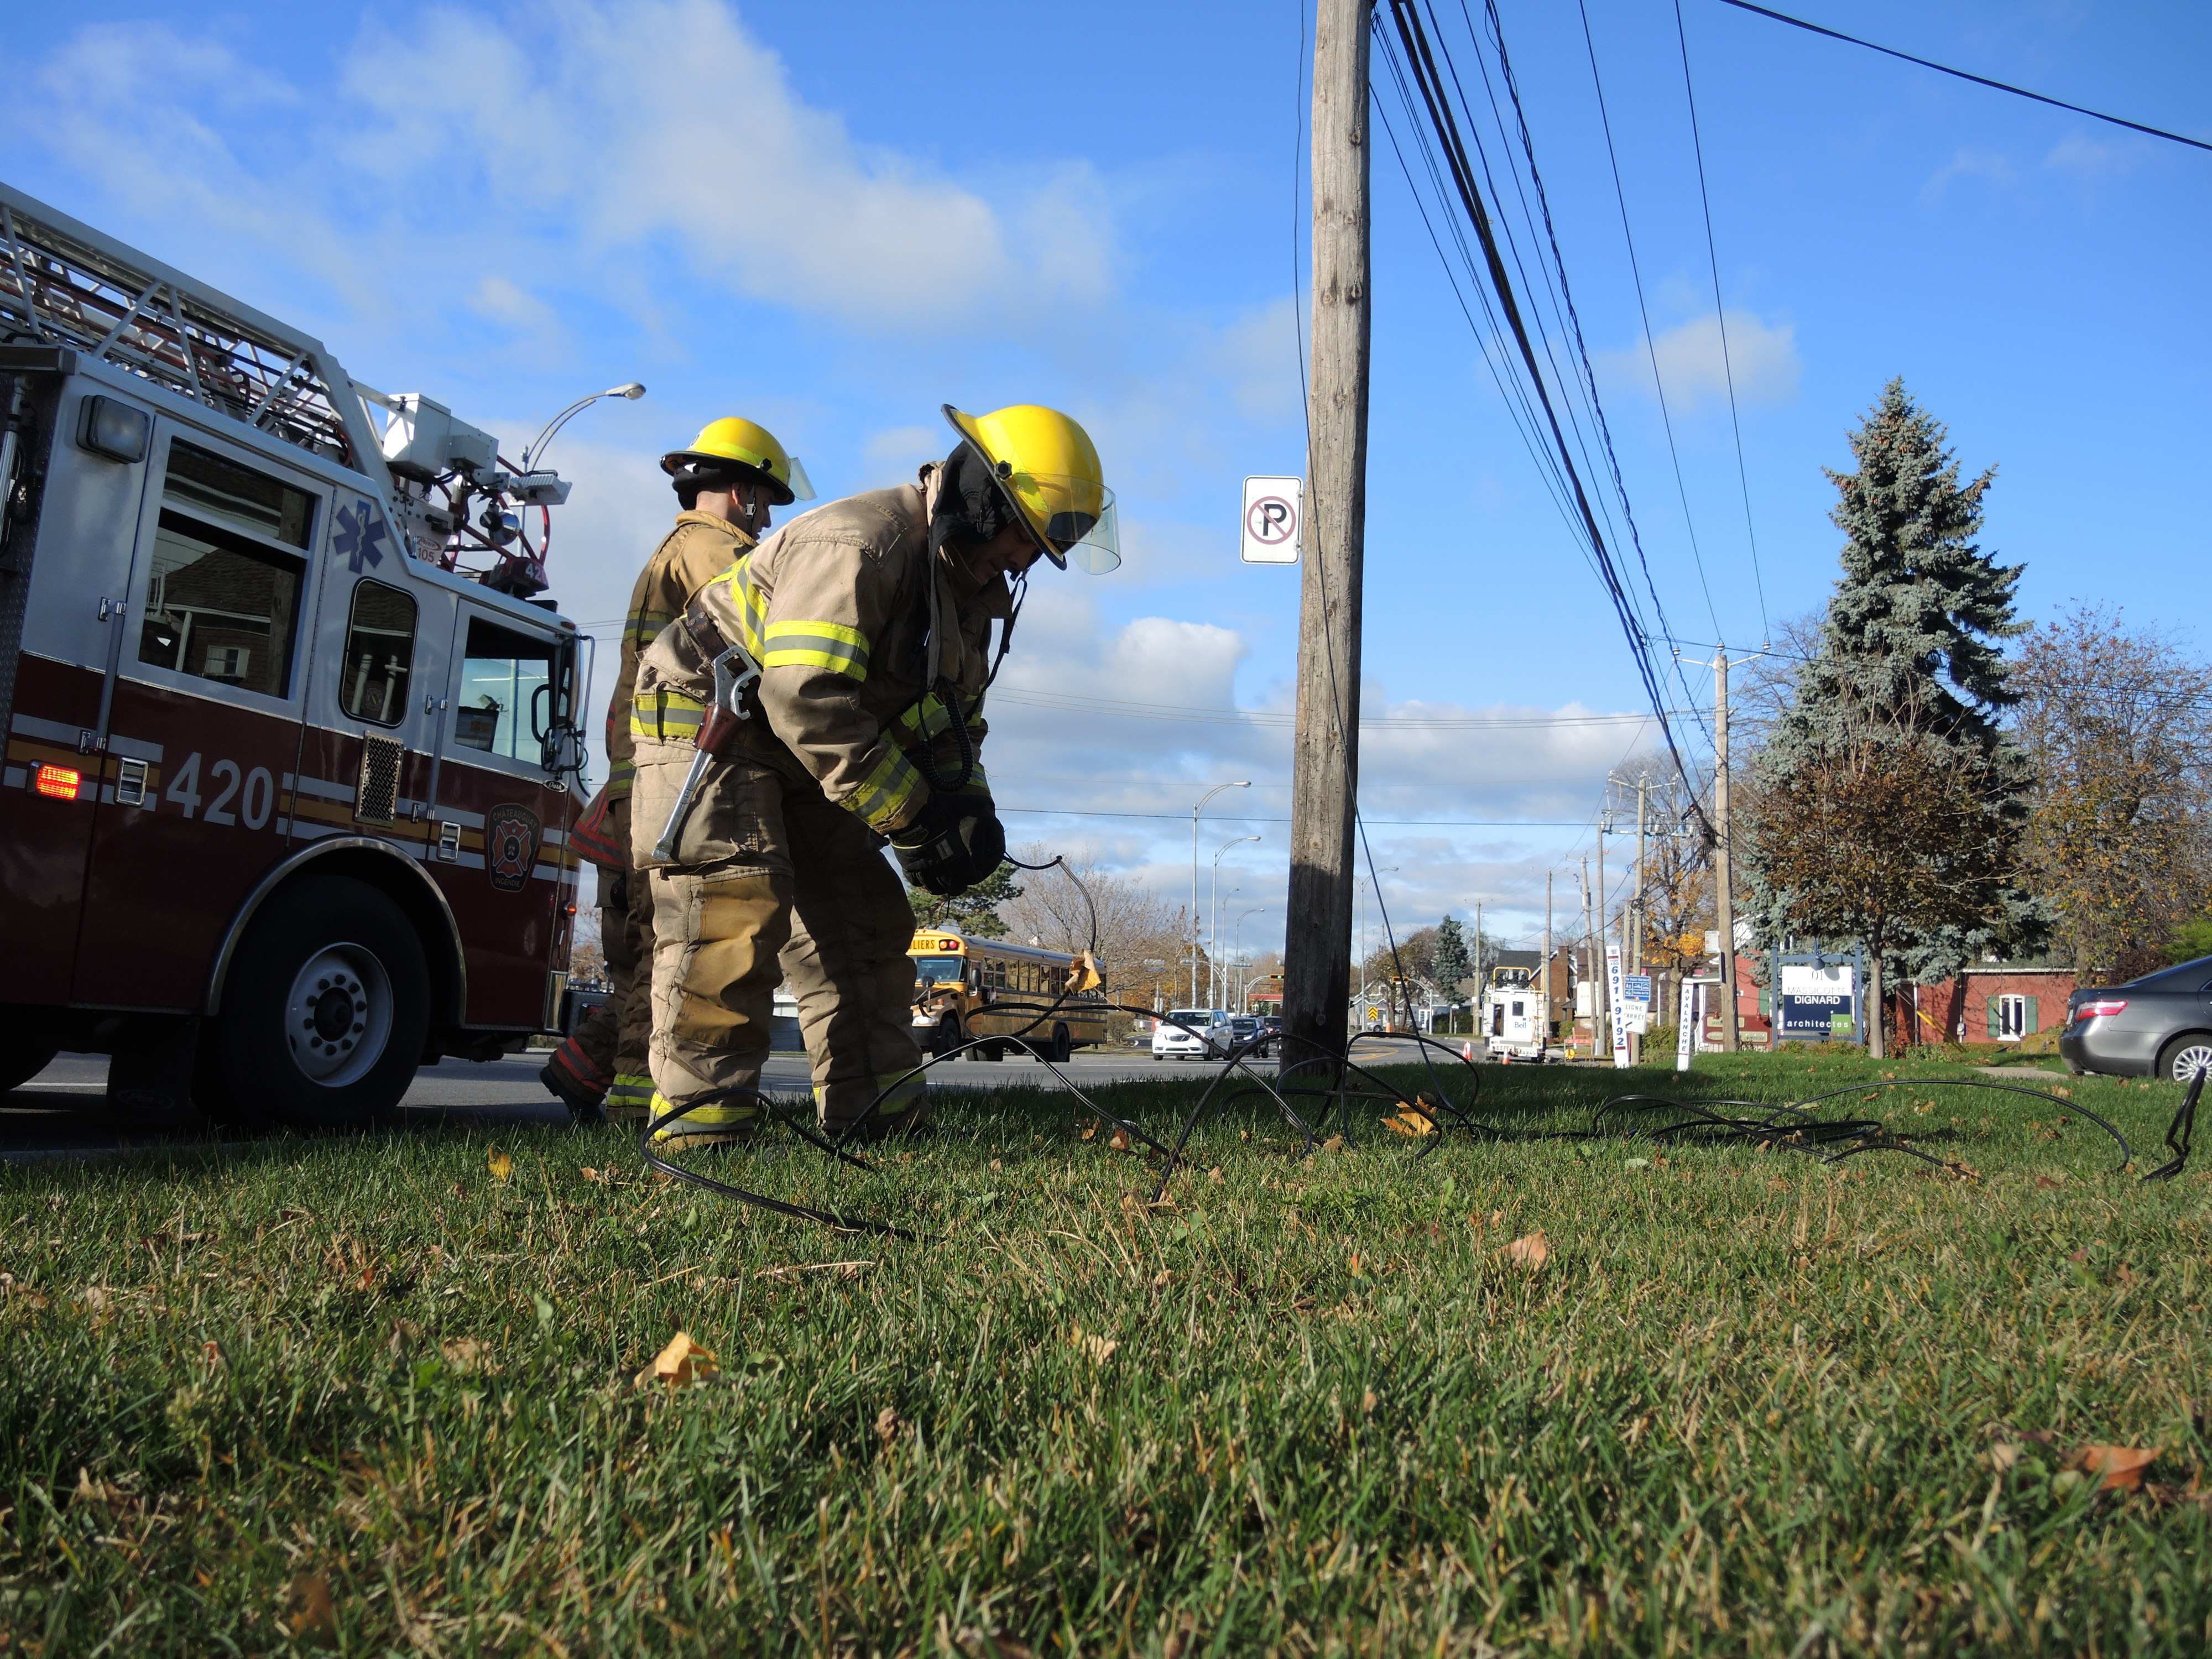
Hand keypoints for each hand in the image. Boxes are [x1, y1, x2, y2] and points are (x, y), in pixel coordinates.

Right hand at [890, 792, 1004, 896]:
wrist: (911, 808)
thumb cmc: (942, 808)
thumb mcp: (974, 814)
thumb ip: (989, 832)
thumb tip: (995, 847)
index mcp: (956, 855)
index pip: (969, 876)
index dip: (974, 876)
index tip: (975, 874)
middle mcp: (940, 865)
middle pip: (952, 887)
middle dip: (959, 885)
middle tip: (961, 882)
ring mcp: (922, 867)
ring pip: (933, 888)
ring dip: (941, 887)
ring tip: (944, 883)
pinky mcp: (907, 865)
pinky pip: (915, 882)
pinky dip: (922, 882)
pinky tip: (927, 878)